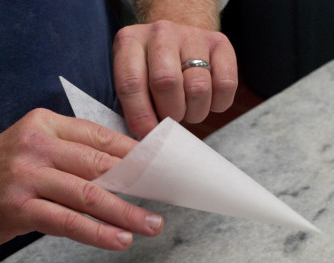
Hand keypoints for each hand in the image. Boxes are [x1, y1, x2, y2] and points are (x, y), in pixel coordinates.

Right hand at [0, 109, 162, 249]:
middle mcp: (37, 144)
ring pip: (89, 192)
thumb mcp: (33, 147)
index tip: (159, 166)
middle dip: (138, 182)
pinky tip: (118, 239)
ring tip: (150, 224)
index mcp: (46, 124)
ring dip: (125, 212)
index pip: (101, 136)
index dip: (135, 153)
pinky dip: (97, 231)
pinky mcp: (18, 207)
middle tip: (165, 196)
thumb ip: (71, 153)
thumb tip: (117, 167)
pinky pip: (68, 220)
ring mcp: (27, 175)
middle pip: (100, 163)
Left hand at [113, 20, 237, 137]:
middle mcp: (160, 33)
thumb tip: (145, 137)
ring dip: (194, 112)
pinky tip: (207, 101)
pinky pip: (226, 84)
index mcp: (129, 42)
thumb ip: (132, 107)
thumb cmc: (148, 72)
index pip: (131, 82)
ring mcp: (191, 35)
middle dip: (169, 112)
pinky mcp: (219, 42)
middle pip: (166, 81)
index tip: (147, 134)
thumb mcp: (131, 83)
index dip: (139, 115)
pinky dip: (217, 103)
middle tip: (170, 120)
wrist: (175, 40)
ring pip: (198, 87)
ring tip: (186, 110)